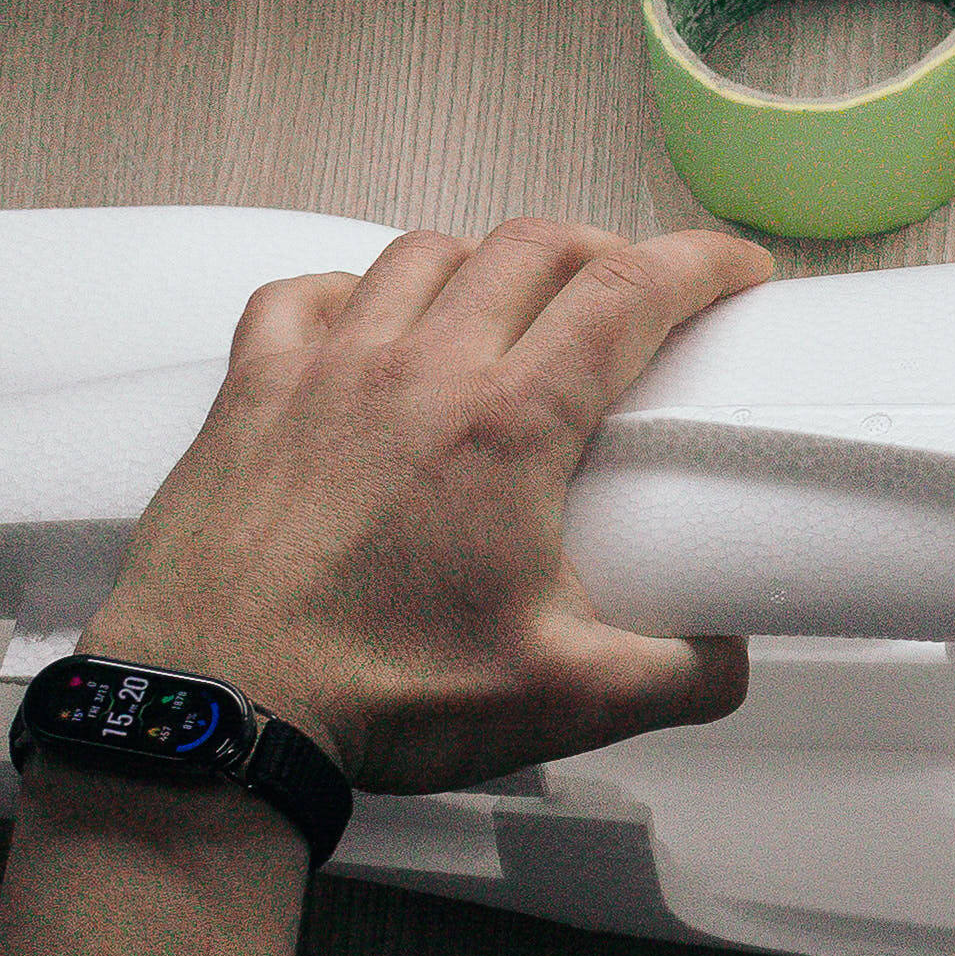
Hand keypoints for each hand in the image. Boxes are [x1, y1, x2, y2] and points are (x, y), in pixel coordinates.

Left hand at [83, 222, 767, 792]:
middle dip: (603, 252)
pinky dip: (351, 290)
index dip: (699, 262)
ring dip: (485, 263)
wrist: (217, 708)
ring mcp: (326, 369)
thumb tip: (729, 659)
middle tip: (632, 293)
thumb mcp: (564, 699)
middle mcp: (420, 369)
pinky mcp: (250, 392)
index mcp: (509, 423)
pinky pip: (304, 295)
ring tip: (510, 305)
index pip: (628, 292)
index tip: (736, 268)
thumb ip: (676, 677)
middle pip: (534, 247)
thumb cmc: (378, 694)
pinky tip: (369, 324)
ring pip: (424, 254)